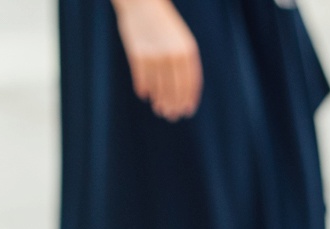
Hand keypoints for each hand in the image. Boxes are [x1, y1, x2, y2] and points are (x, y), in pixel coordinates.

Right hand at [114, 0, 201, 120]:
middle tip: (171, 116)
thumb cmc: (164, 24)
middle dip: (174, 105)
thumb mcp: (180, 40)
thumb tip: (184, 93)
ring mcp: (155, 54)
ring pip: (158, 86)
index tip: (186, 111)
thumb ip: (184, 63)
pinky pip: (142, 78)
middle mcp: (173, 54)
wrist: (143, 2)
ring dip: (159, 101)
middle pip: (175, 88)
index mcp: (188, 50)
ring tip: (159, 109)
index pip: (191, 82)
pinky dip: (144, 88)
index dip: (189, 99)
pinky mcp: (138, 53)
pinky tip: (144, 95)